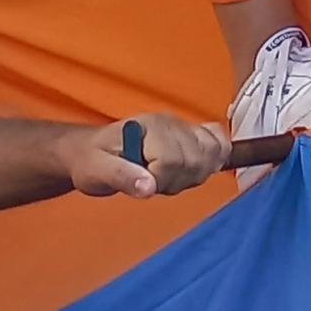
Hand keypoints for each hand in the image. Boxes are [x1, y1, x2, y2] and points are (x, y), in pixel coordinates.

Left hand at [61, 113, 226, 197]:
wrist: (91, 150)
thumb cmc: (91, 161)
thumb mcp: (96, 172)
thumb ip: (122, 177)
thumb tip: (149, 187)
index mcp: (148, 128)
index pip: (173, 160)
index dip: (161, 180)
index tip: (143, 183)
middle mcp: (171, 123)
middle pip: (197, 159)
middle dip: (177, 180)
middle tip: (152, 180)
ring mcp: (184, 127)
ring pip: (212, 154)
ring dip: (194, 174)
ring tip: (167, 176)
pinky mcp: (192, 134)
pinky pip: (219, 142)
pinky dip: (213, 159)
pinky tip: (192, 168)